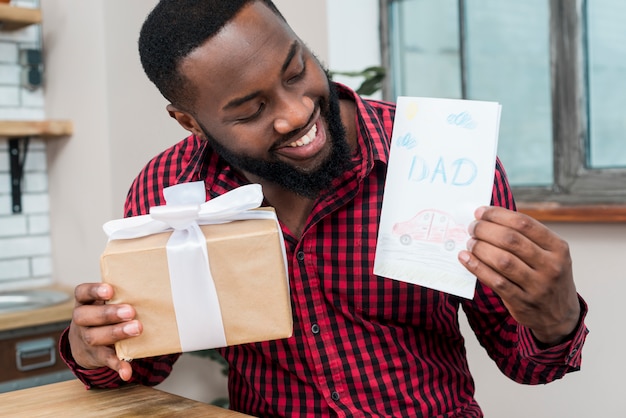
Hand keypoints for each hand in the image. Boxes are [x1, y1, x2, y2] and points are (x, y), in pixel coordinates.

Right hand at [68, 283, 142, 380]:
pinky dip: (117, 365)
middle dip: (108, 314)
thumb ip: (119, 296)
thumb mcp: (104, 303)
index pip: (82, 293)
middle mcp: (81, 320)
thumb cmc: (103, 315)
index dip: (94, 291)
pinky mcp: (96, 356)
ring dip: (116, 333)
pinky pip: (106, 360)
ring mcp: (86, 339)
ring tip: (136, 329)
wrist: (85, 343)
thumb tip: (149, 288)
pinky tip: (127, 371)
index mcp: (85, 302)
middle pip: (86, 316)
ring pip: (93, 337)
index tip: (110, 290)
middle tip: (130, 312)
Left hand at [458, 206, 579, 345]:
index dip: (498, 215)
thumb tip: (489, 218)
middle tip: (472, 227)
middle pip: (511, 240)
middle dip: (485, 230)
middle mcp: (550, 266)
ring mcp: (537, 286)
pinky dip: (477, 267)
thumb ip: (526, 237)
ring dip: (480, 248)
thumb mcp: (550, 254)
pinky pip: (495, 281)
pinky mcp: (522, 302)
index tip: (481, 212)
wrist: (559, 315)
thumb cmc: (547, 277)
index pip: (524, 223)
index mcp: (558, 248)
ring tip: (470, 242)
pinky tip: (466, 259)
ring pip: (502, 260)